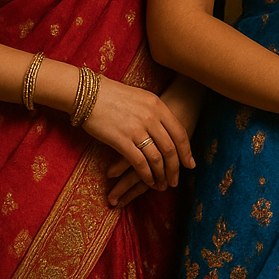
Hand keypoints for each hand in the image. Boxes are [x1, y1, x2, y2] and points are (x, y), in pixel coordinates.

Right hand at [107, 80, 203, 206]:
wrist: (88, 93)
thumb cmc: (114, 95)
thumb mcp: (142, 98)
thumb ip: (156, 112)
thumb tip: (166, 129)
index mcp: (158, 106)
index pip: (180, 133)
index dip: (187, 152)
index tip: (190, 165)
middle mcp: (151, 118)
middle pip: (170, 149)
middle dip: (175, 168)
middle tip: (175, 181)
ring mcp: (137, 129)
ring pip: (157, 158)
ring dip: (161, 175)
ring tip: (162, 185)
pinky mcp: (122, 140)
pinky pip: (140, 163)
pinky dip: (146, 175)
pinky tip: (148, 181)